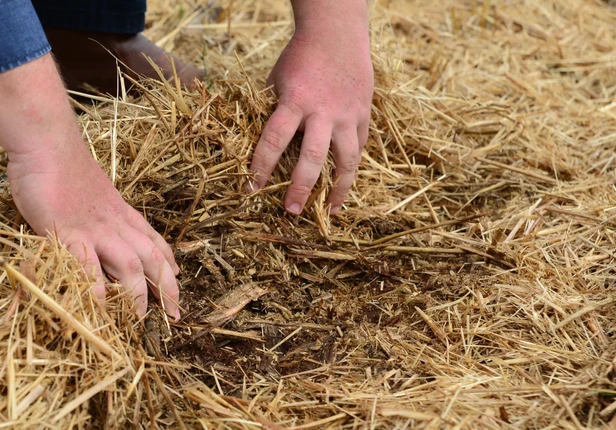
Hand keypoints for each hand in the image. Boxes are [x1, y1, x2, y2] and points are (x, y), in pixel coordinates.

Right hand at [0, 55, 179, 318]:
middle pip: (151, 258)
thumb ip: (94, 211)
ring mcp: (93, 228)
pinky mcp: (68, 231)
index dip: (169, 264)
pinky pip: (88, 265)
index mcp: (120, 211)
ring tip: (139, 319)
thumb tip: (92, 225)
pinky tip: (100, 308)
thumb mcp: (88, 191)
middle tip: (174, 315)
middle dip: (166, 288)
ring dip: (137, 294)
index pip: (154, 240)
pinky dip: (96, 288)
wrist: (46, 140)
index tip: (178, 281)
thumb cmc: (61, 163)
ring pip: (129, 265)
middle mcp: (114, 223)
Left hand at [250, 3, 372, 214]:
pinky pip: (359, 146)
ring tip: (331, 211)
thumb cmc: (299, 58)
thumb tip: (263, 148)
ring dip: (339, 188)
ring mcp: (348, 113)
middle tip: (291, 210)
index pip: (274, 140)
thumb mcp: (276, 81)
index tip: (252, 189)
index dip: (261, 167)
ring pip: (346, 159)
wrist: (336, 32)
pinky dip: (352, 167)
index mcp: (294, 100)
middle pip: (312, 157)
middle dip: (300, 187)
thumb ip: (273, 113)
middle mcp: (323, 111)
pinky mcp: (364, 113)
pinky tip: (344, 185)